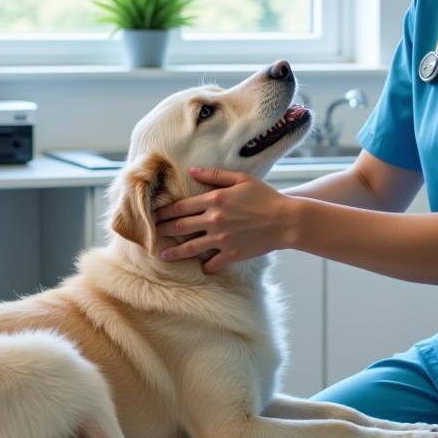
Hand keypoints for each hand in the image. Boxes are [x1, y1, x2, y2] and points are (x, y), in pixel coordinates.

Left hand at [155, 168, 294, 272]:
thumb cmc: (265, 196)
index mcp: (214, 200)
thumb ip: (214, 175)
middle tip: (151, 233)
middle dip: (162, 230)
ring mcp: (221, 239)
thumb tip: (191, 171)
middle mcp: (214, 220)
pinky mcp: (231, 254)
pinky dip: (205, 266)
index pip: (180, 207)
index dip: (163, 211)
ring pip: (190, 248)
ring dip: (174, 252)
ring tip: (163, 255)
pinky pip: (212, 264)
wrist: (286, 220)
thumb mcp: (241, 179)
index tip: (153, 215)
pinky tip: (201, 266)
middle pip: (179, 227)